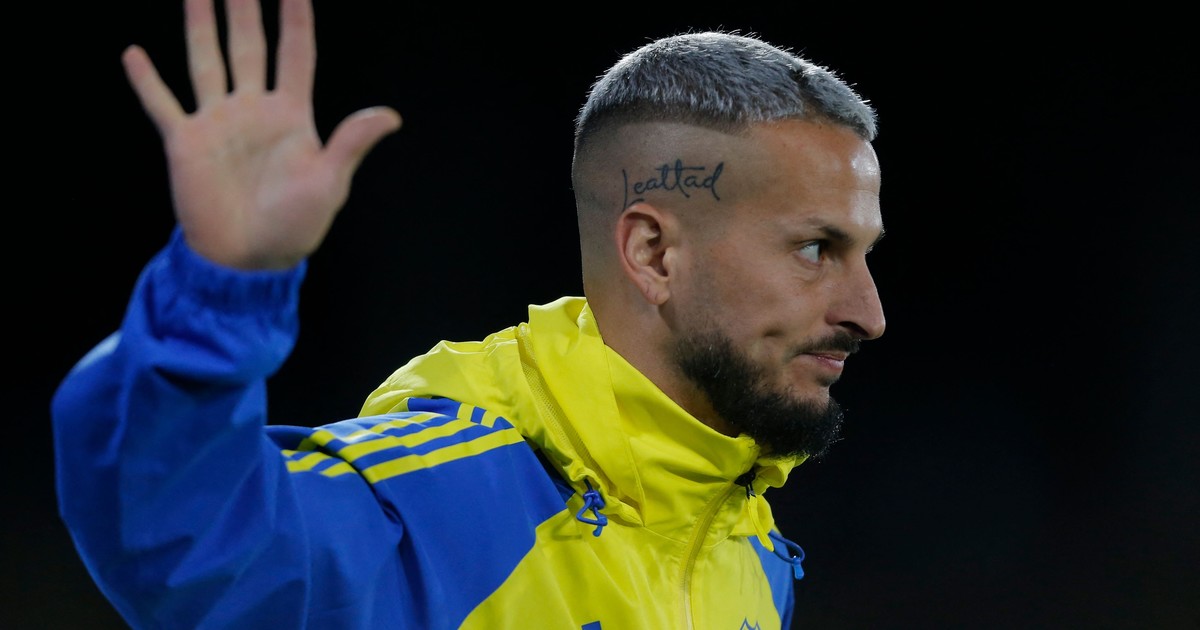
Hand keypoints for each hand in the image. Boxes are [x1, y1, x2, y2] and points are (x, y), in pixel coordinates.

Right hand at [122, 0, 401, 268]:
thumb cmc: (294, 226)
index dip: (297, 19)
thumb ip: (351, 143)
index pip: (296, 53)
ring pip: (207, 61)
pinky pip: (163, 105)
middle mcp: (253, 110)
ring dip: (200, 26)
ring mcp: (217, 123)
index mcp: (291, 115)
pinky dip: (148, 81)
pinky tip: (134, 53)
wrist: (248, 260)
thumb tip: (391, 115)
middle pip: (249, 45)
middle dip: (244, 8)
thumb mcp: (329, 183)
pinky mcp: (186, 144)